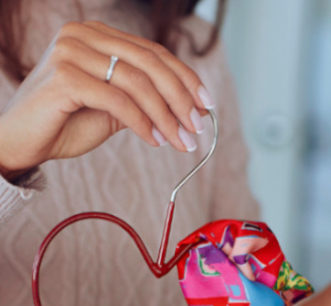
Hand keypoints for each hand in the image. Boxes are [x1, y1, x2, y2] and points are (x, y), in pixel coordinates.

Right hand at [0, 21, 214, 179]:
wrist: (21, 143)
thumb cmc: (63, 125)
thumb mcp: (110, 110)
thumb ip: (139, 101)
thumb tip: (183, 108)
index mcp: (96, 35)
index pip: (152, 52)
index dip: (184, 77)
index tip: (206, 104)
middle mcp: (83, 35)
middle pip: (149, 63)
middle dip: (180, 98)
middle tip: (198, 127)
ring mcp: (72, 52)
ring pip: (137, 82)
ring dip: (166, 116)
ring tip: (181, 141)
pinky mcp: (65, 77)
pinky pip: (117, 100)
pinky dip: (142, 123)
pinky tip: (155, 140)